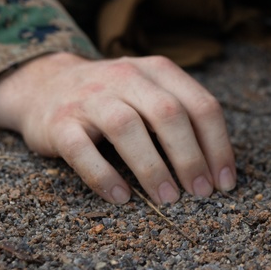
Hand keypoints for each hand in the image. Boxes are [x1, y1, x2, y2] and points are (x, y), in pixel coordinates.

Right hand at [0, 52, 235, 205]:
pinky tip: (121, 197)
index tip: (225, 181)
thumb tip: (219, 168)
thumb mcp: (150, 92)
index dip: (218, 145)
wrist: (45, 85)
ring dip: (152, 167)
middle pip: (168, 114)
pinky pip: (81, 149)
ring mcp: (91, 97)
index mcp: (157, 70)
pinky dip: (103, 175)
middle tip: (201, 193)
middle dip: (190, 157)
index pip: (200, 104)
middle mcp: (126, 76)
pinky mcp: (59, 122)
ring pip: (127, 128)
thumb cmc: (113, 98)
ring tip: (169, 199)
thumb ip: (181, 116)